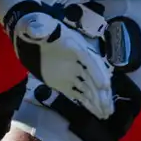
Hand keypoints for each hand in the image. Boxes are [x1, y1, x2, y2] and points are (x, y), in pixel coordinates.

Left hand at [2, 0, 114, 117]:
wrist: (32, 33)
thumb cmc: (36, 28)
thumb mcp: (36, 25)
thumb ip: (38, 28)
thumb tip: (37, 29)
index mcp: (75, 47)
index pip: (89, 60)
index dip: (97, 73)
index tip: (103, 86)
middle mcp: (78, 61)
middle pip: (94, 78)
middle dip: (102, 94)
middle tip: (108, 108)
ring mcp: (73, 73)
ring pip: (89, 89)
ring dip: (98, 102)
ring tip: (106, 115)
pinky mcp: (65, 83)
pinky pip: (78, 95)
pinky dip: (88, 104)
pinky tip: (96, 113)